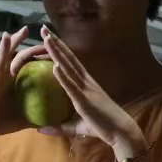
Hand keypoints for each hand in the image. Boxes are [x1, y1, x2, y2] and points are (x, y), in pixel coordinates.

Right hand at [0, 27, 34, 150]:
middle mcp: (1, 79)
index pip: (23, 61)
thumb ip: (39, 113)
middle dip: (17, 42)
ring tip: (6, 36)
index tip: (45, 42)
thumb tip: (57, 117)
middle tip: (27, 29)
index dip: (33, 52)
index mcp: (11, 81)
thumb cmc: (1, 123)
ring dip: (2, 49)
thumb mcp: (25, 117)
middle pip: (11, 56)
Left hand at [34, 28, 148, 161]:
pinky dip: (63, 76)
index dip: (59, 49)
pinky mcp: (85, 100)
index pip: (70, 62)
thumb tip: (40, 129)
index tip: (48, 37)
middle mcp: (86, 81)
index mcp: (86, 84)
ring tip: (46, 39)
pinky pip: (72, 86)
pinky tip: (55, 66)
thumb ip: (59, 126)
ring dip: (57, 53)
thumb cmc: (102, 127)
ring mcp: (86, 89)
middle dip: (55, 43)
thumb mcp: (76, 126)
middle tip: (43, 29)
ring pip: (69, 67)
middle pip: (68, 58)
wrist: (121, 132)